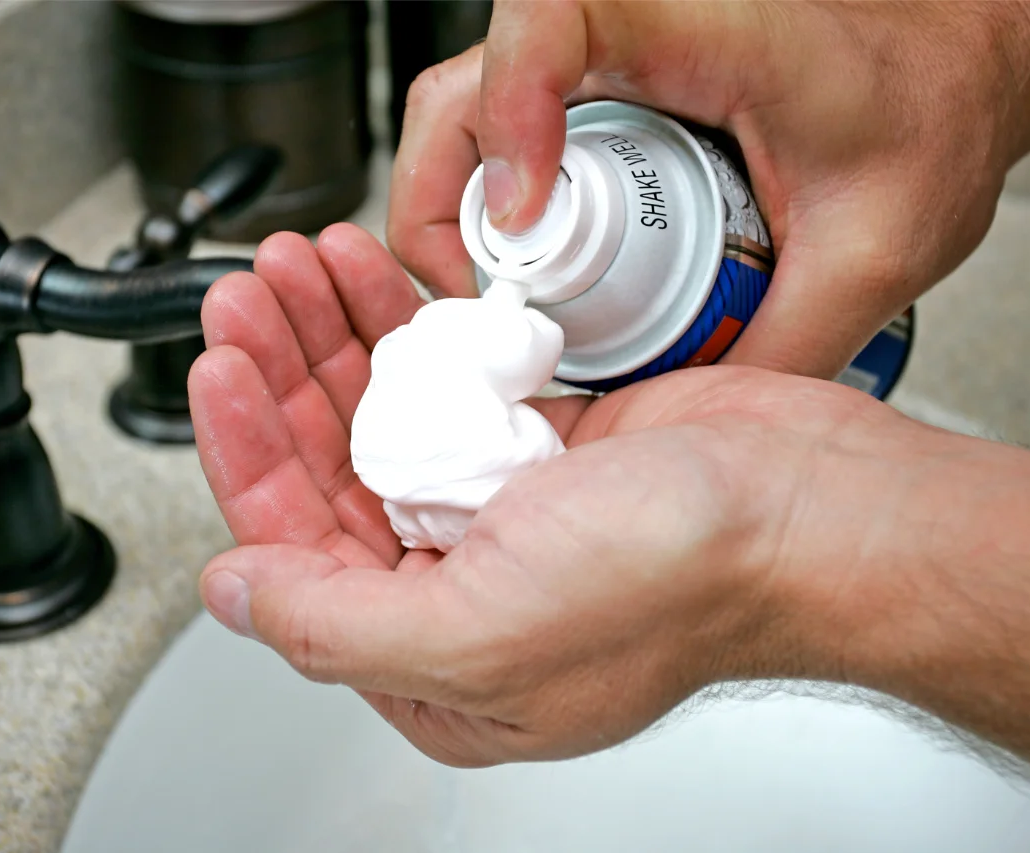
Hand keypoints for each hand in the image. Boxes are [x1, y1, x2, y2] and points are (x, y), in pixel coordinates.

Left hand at [187, 223, 910, 766]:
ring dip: (332, 338)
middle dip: (281, 377)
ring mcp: (499, 511)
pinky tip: (372, 281)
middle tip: (248, 300)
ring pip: (379, 417)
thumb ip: (334, 626)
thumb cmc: (678, 583)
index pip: (296, 551)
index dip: (246, 455)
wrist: (809, 507)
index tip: (221, 369)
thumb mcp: (480, 635)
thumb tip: (234, 597)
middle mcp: (459, 589)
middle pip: (329, 470)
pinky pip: (444, 380)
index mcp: (434, 661)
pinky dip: (404, 327)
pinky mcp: (539, 445)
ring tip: (296, 270)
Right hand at [387, 1, 1029, 378]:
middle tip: (480, 303)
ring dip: (461, 216)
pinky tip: (540, 275)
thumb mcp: (876, 249)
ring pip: (466, 116)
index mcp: (694, 21)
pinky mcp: (596, 89)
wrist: (952, 74)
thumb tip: (693, 416)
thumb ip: (790, 340)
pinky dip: (496, 213)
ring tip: (504, 301)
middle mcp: (626, 24)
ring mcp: (601, 56)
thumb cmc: (928, 108)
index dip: (505, 122)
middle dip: (443, 205)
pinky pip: (503, 137)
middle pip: (464, 91)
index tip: (527, 223)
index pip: (544, 28)